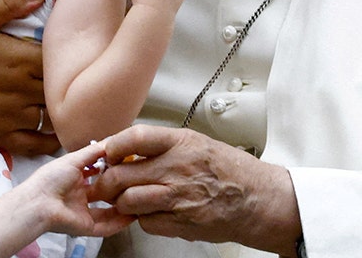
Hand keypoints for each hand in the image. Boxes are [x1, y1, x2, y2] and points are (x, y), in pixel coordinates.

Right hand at [0, 0, 60, 155]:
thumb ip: (7, 4)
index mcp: (19, 57)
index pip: (62, 62)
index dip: (70, 61)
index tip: (72, 58)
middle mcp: (20, 89)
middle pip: (61, 91)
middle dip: (69, 87)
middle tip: (75, 82)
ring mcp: (10, 115)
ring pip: (52, 117)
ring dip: (62, 112)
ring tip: (68, 106)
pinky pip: (33, 144)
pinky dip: (49, 141)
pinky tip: (56, 134)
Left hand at [14, 140, 134, 236]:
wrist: (38, 202)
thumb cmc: (50, 179)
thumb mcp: (74, 159)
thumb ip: (94, 151)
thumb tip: (112, 141)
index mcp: (75, 179)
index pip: (98, 175)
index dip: (113, 171)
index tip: (128, 165)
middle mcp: (80, 196)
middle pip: (105, 194)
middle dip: (120, 189)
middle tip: (137, 182)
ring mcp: (84, 213)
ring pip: (109, 212)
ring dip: (123, 207)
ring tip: (140, 199)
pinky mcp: (87, 227)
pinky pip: (107, 227)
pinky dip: (120, 223)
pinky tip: (133, 215)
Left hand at [87, 125, 299, 254]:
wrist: (258, 200)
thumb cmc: (231, 171)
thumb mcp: (198, 144)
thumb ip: (164, 147)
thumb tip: (129, 152)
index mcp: (182, 143)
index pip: (134, 139)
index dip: (113, 147)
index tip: (108, 153)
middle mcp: (177, 169)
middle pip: (122, 175)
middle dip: (105, 181)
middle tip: (103, 183)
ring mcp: (178, 198)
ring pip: (129, 200)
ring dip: (121, 202)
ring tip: (124, 199)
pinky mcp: (181, 223)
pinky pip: (146, 222)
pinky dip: (142, 219)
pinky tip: (150, 212)